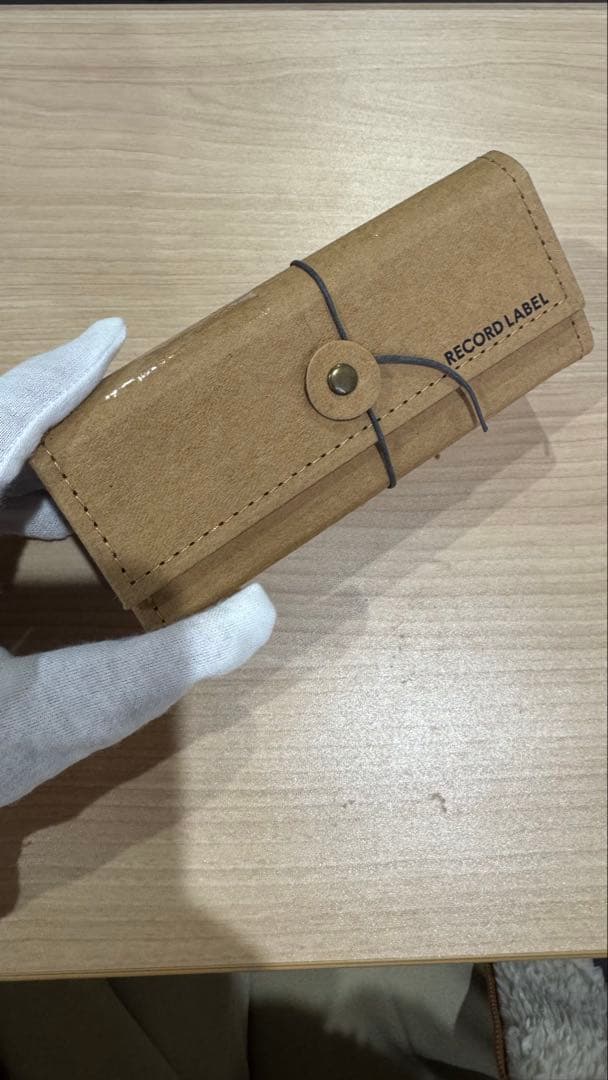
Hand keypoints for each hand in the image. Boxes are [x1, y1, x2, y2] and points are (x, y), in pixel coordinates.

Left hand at [0, 319, 274, 806]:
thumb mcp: (50, 723)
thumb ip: (153, 670)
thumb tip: (257, 613)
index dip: (52, 378)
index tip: (111, 335)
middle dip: (45, 407)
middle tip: (119, 392)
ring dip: (27, 455)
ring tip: (99, 450)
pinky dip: (6, 497)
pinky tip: (46, 519)